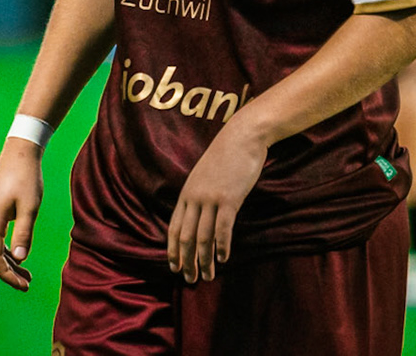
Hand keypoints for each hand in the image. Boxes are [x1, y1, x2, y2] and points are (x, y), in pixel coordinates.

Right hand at [0, 139, 42, 291]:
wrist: (19, 153)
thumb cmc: (27, 178)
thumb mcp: (29, 207)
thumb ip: (23, 234)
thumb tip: (19, 259)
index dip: (7, 275)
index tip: (23, 285)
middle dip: (8, 273)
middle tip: (27, 284)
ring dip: (8, 263)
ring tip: (27, 275)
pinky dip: (5, 251)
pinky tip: (19, 256)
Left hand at [166, 122, 267, 283]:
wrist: (242, 136)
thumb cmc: (226, 156)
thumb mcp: (204, 175)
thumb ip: (198, 194)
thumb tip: (198, 215)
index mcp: (186, 193)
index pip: (174, 227)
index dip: (173, 250)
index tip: (174, 267)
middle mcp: (195, 197)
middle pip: (186, 237)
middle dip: (186, 261)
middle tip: (190, 279)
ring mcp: (211, 198)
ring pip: (203, 237)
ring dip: (205, 260)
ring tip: (208, 276)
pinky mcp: (229, 199)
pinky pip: (222, 228)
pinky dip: (222, 246)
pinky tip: (224, 258)